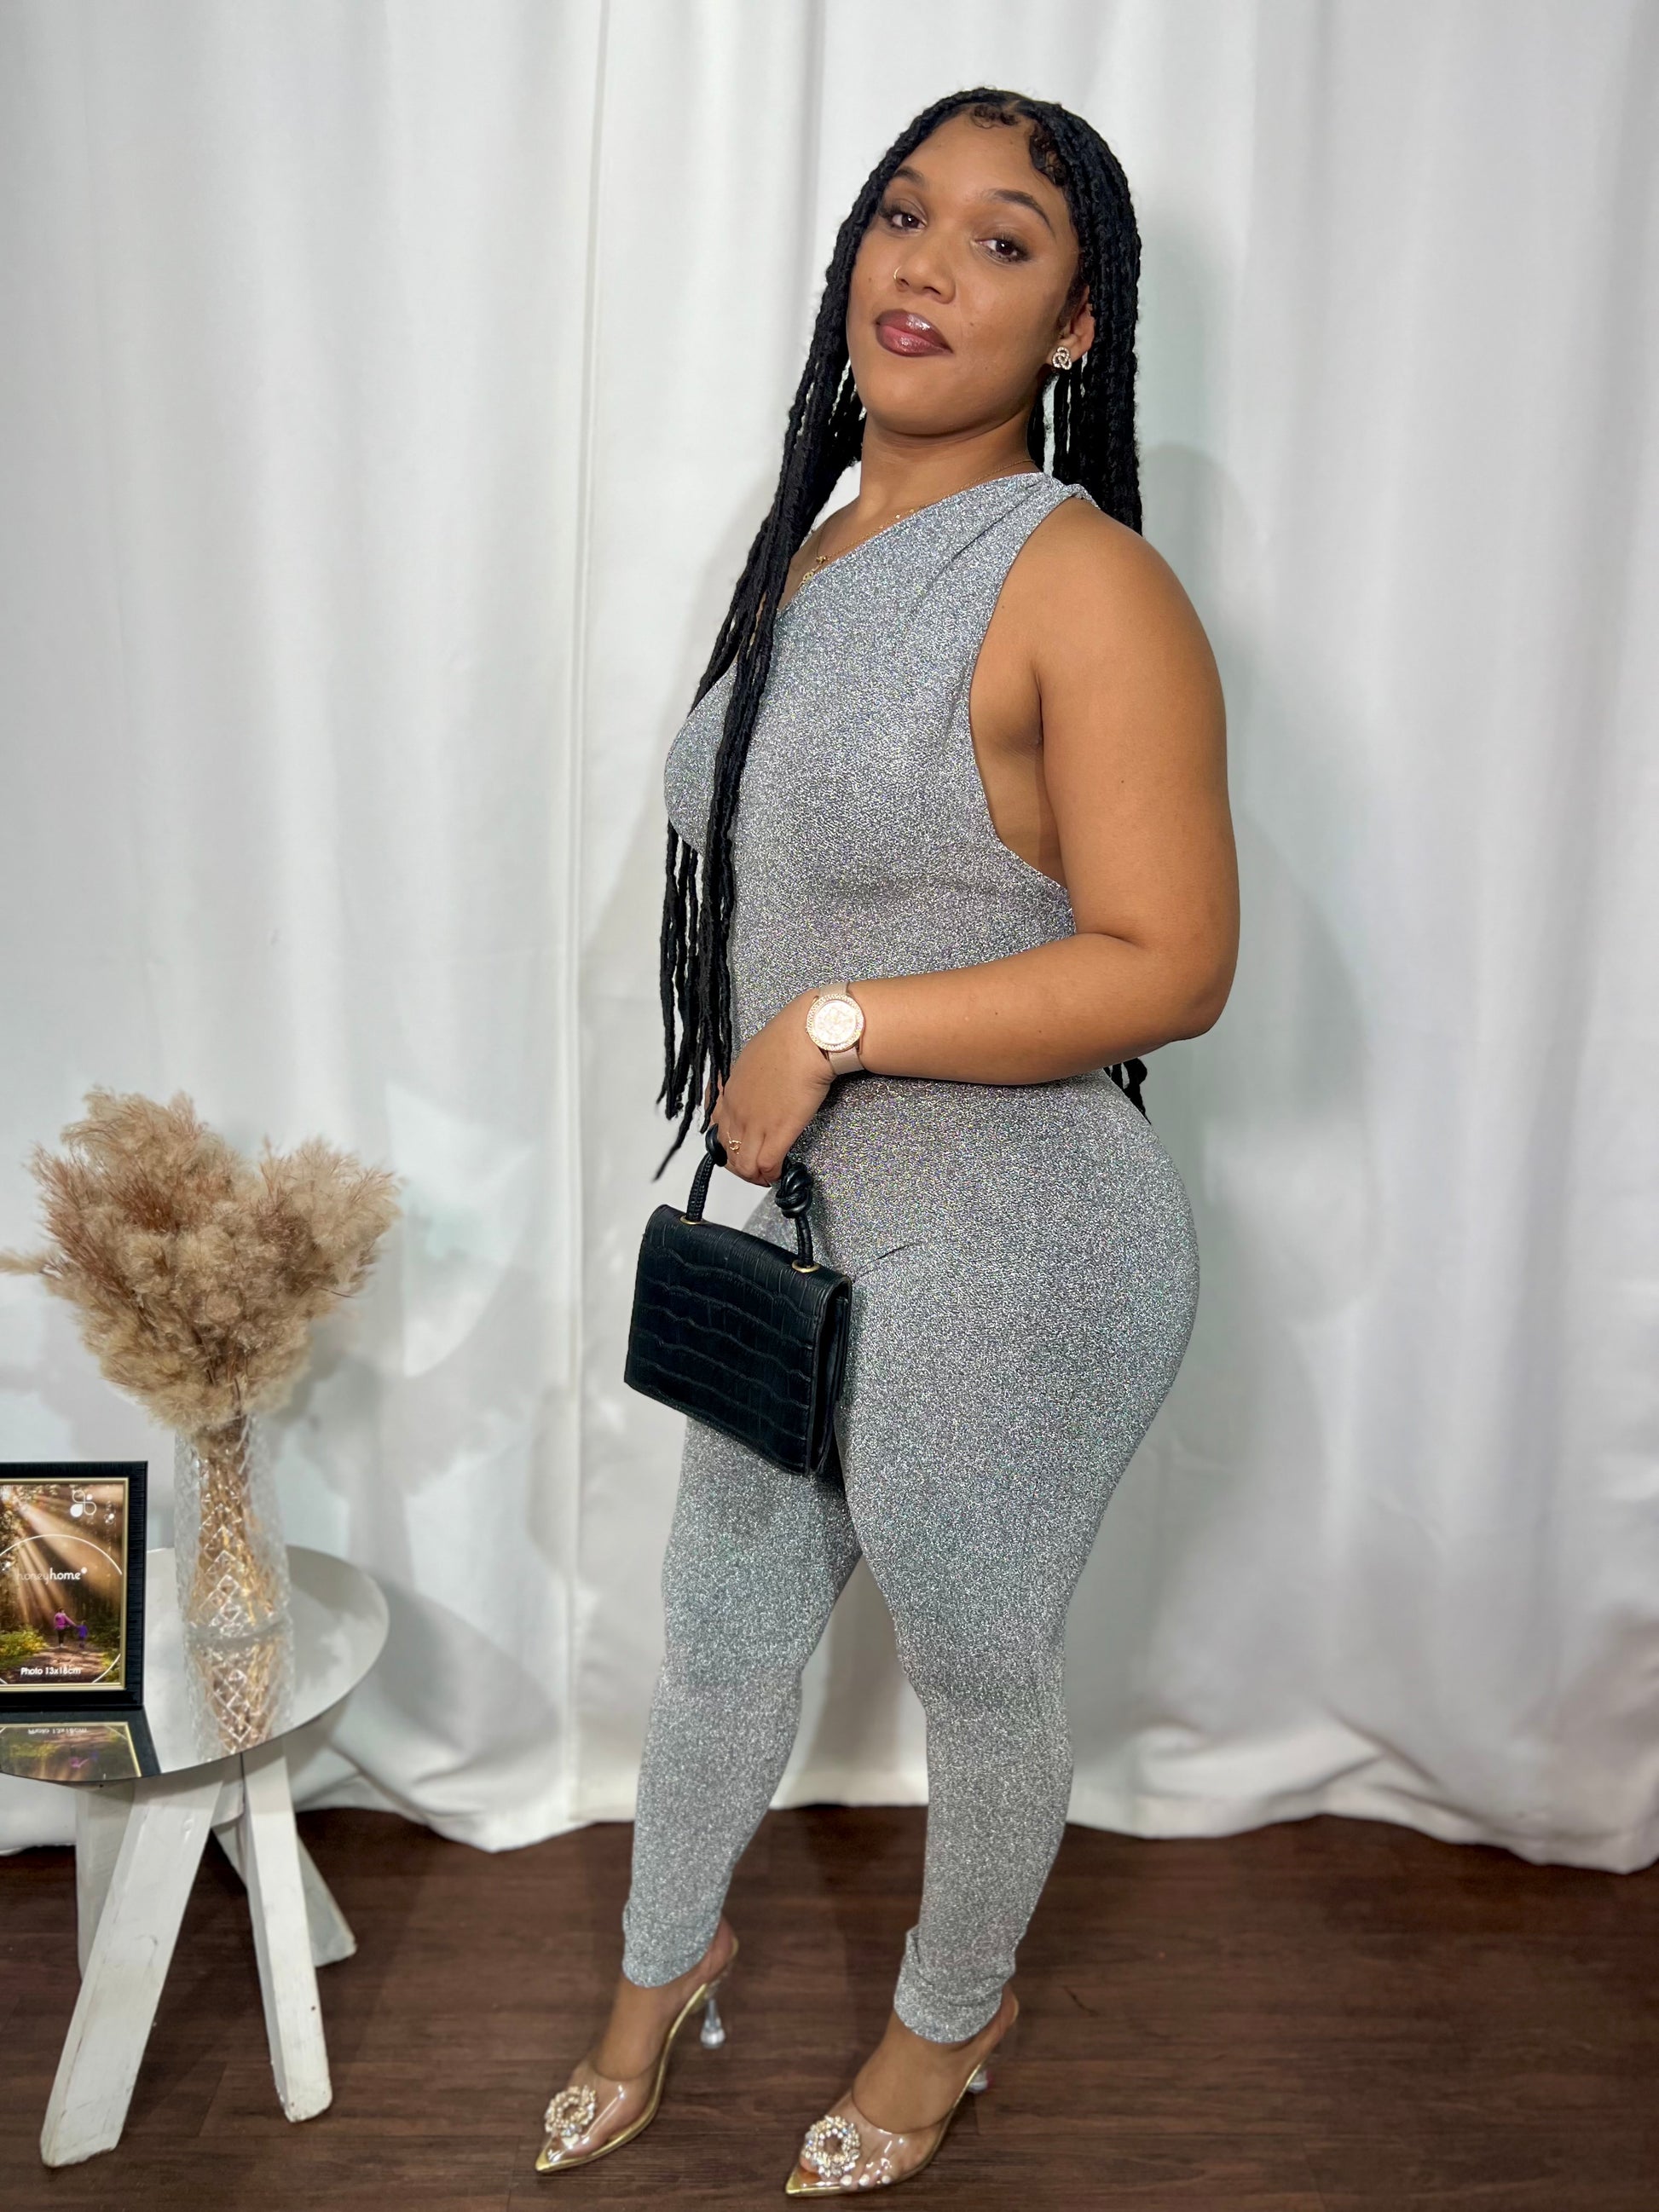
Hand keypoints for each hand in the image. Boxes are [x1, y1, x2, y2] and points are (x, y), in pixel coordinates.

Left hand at [707, 990, 835, 1184]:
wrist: (806, 1039)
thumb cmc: (786, 1040)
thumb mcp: (752, 1058)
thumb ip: (747, 1079)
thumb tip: (755, 1088)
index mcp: (729, 1094)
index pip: (718, 1131)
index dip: (729, 1147)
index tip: (740, 1150)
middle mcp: (738, 1112)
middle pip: (729, 1152)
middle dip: (740, 1166)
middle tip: (754, 1169)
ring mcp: (756, 1125)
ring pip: (745, 1165)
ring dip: (755, 1175)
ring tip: (766, 1177)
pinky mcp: (779, 1132)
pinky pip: (767, 1165)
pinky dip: (771, 1175)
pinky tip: (779, 1175)